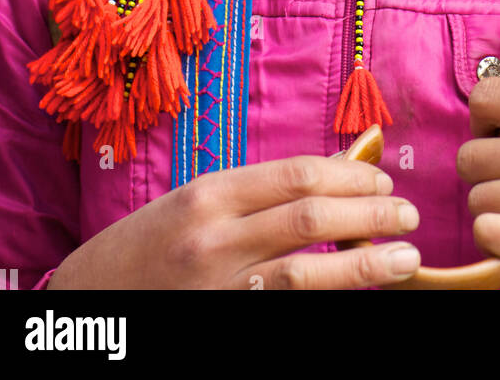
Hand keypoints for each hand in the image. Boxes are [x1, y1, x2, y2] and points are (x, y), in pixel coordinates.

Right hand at [47, 154, 420, 289]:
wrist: (91, 300)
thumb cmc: (151, 243)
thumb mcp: (198, 199)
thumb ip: (260, 190)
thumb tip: (338, 174)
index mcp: (211, 194)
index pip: (298, 176)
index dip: (352, 179)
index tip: (384, 183)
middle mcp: (215, 239)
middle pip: (310, 220)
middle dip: (370, 216)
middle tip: (408, 215)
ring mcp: (220, 288)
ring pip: (305, 274)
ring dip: (364, 265)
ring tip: (405, 259)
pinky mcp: (225, 324)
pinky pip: (286, 312)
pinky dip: (325, 303)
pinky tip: (358, 297)